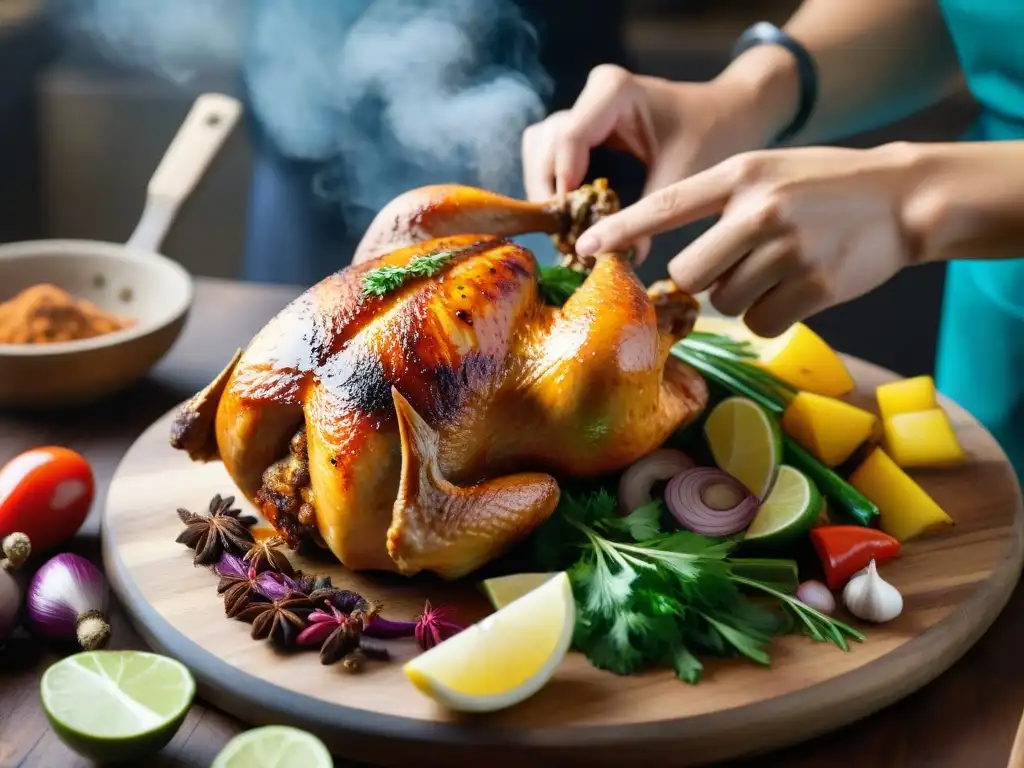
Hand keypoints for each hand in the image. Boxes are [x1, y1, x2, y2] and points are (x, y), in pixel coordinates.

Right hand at [521, 64, 776, 261]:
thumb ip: (649, 214)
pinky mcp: (584, 128)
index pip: (568, 139)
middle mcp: (591, 94)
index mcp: (614, 91)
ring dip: (547, 189)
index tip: (571, 229)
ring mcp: (584, 109)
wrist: (727, 114)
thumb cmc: (712, 135)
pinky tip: (573, 215)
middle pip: (544, 145)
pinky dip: (556, 186)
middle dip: (549, 193)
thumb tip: (621, 259)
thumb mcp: (683, 174)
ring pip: (539, 149)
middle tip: (565, 237)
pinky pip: (552, 155)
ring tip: (567, 228)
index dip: (562, 186)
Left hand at [574, 143, 925, 336]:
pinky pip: (760, 323)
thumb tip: (673, 270)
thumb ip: (720, 204)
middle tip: (730, 266)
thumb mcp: (767, 172)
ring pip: (724, 302)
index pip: (665, 205)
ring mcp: (789, 248)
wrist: (903, 197)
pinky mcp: (815, 286)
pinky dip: (770, 315)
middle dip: (699, 282)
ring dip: (740, 297)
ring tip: (777, 270)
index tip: (583, 249)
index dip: (620, 230)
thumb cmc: (822, 188)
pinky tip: (796, 289)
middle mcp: (760, 209)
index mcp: (741, 174)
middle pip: (688, 274)